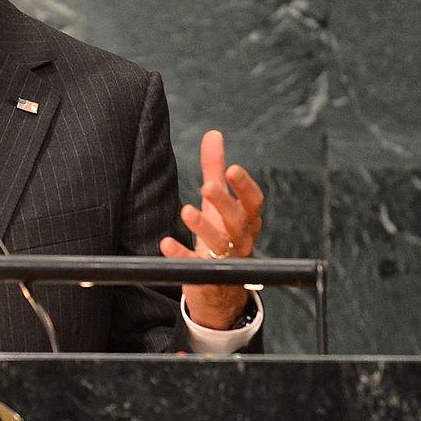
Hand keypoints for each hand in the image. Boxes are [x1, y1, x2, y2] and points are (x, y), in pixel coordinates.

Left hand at [159, 129, 265, 330]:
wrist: (220, 286)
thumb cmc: (222, 234)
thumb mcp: (218, 202)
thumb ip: (215, 169)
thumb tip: (213, 134)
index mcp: (247, 219)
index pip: (254, 202)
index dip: (245, 186)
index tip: (232, 169)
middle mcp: (241, 239)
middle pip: (238, 221)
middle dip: (224, 203)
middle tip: (208, 186)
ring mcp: (225, 261)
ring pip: (220, 245)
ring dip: (204, 227)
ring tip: (186, 210)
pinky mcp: (205, 277)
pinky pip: (195, 267)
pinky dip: (181, 256)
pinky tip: (166, 243)